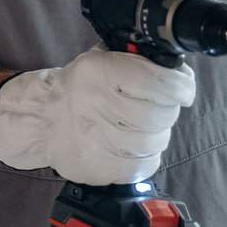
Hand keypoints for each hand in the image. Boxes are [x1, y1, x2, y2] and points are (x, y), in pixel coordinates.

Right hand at [0, 47, 195, 185]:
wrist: (43, 120)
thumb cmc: (79, 87)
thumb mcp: (100, 58)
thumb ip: (136, 59)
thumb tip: (175, 67)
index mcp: (100, 72)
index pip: (159, 81)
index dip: (181, 85)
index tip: (184, 87)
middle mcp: (98, 104)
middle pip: (160, 115)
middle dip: (168, 110)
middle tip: (160, 106)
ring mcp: (98, 139)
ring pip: (155, 141)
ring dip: (158, 133)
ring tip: (143, 126)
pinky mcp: (100, 167)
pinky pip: (144, 165)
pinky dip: (147, 155)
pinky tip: (134, 145)